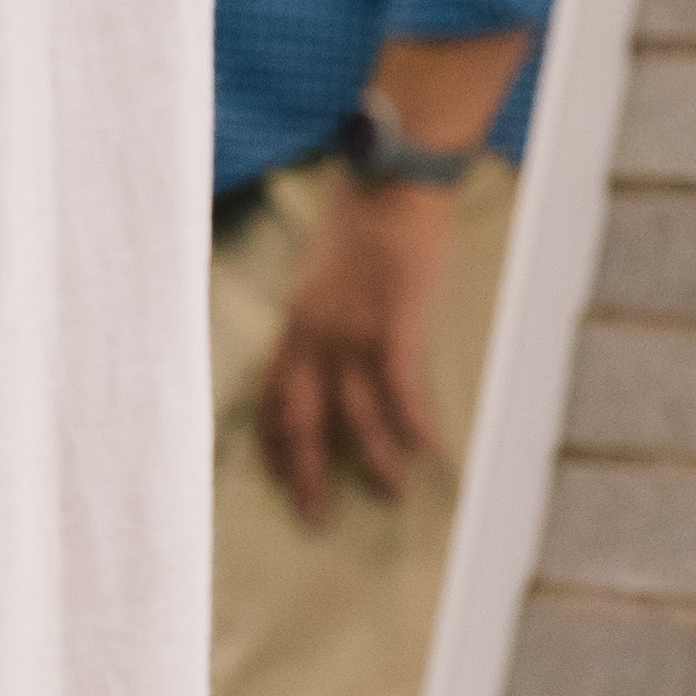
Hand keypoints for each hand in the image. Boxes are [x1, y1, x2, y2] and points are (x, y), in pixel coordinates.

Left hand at [263, 188, 452, 522]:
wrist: (389, 177)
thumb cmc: (365, 220)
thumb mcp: (327, 272)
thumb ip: (324, 311)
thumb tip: (332, 343)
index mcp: (295, 318)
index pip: (269, 391)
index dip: (271, 437)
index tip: (275, 477)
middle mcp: (312, 328)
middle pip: (297, 412)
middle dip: (304, 469)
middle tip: (313, 518)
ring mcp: (350, 324)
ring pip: (353, 407)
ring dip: (371, 456)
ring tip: (391, 495)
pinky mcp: (393, 315)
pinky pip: (397, 381)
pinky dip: (410, 417)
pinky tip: (427, 448)